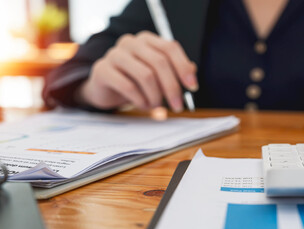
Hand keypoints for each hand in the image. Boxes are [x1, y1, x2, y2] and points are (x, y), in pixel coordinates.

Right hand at [78, 31, 197, 110]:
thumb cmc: (135, 81)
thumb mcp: (157, 75)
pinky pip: (128, 86)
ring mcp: (114, 54)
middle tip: (178, 106)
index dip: (183, 68)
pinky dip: (140, 100)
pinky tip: (143, 106)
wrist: (105, 89)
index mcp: (147, 40)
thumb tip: (192, 70)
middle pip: (160, 62)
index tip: (193, 87)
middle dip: (172, 87)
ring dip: (156, 95)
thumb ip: (174, 70)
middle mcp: (130, 42)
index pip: (170, 48)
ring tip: (156, 105)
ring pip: (146, 75)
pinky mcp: (102, 69)